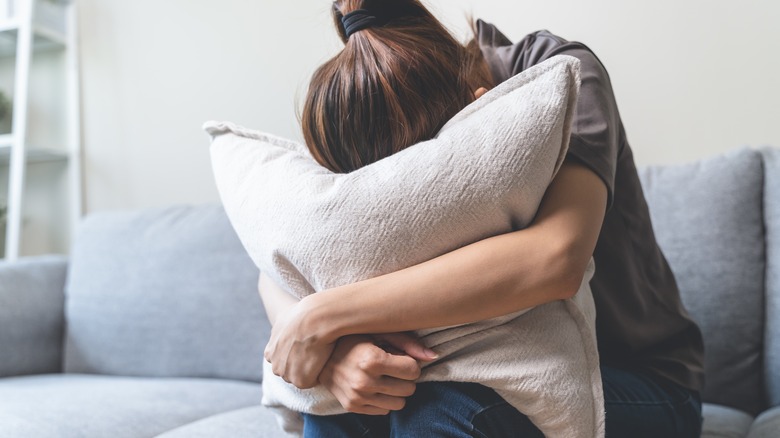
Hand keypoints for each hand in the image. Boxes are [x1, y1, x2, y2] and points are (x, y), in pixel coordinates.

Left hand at [264, 297, 334, 388]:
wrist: (314, 318)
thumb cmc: (303, 314)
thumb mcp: (284, 318)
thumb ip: (281, 328)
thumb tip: (283, 324)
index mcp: (270, 352)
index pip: (284, 359)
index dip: (297, 353)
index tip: (306, 344)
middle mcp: (275, 366)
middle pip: (291, 370)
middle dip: (302, 363)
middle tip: (316, 349)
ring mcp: (286, 375)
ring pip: (302, 376)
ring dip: (311, 368)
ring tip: (321, 352)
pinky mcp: (300, 381)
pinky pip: (313, 380)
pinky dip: (320, 372)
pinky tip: (324, 358)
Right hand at [319, 332, 437, 414]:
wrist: (319, 354)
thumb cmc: (354, 338)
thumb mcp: (379, 332)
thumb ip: (408, 343)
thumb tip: (434, 356)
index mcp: (371, 360)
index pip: (413, 371)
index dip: (410, 364)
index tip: (401, 358)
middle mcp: (364, 381)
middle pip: (409, 389)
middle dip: (406, 378)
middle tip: (394, 367)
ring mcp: (357, 397)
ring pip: (399, 403)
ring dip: (397, 391)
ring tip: (385, 377)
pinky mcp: (352, 407)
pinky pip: (384, 411)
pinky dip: (384, 400)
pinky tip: (374, 386)